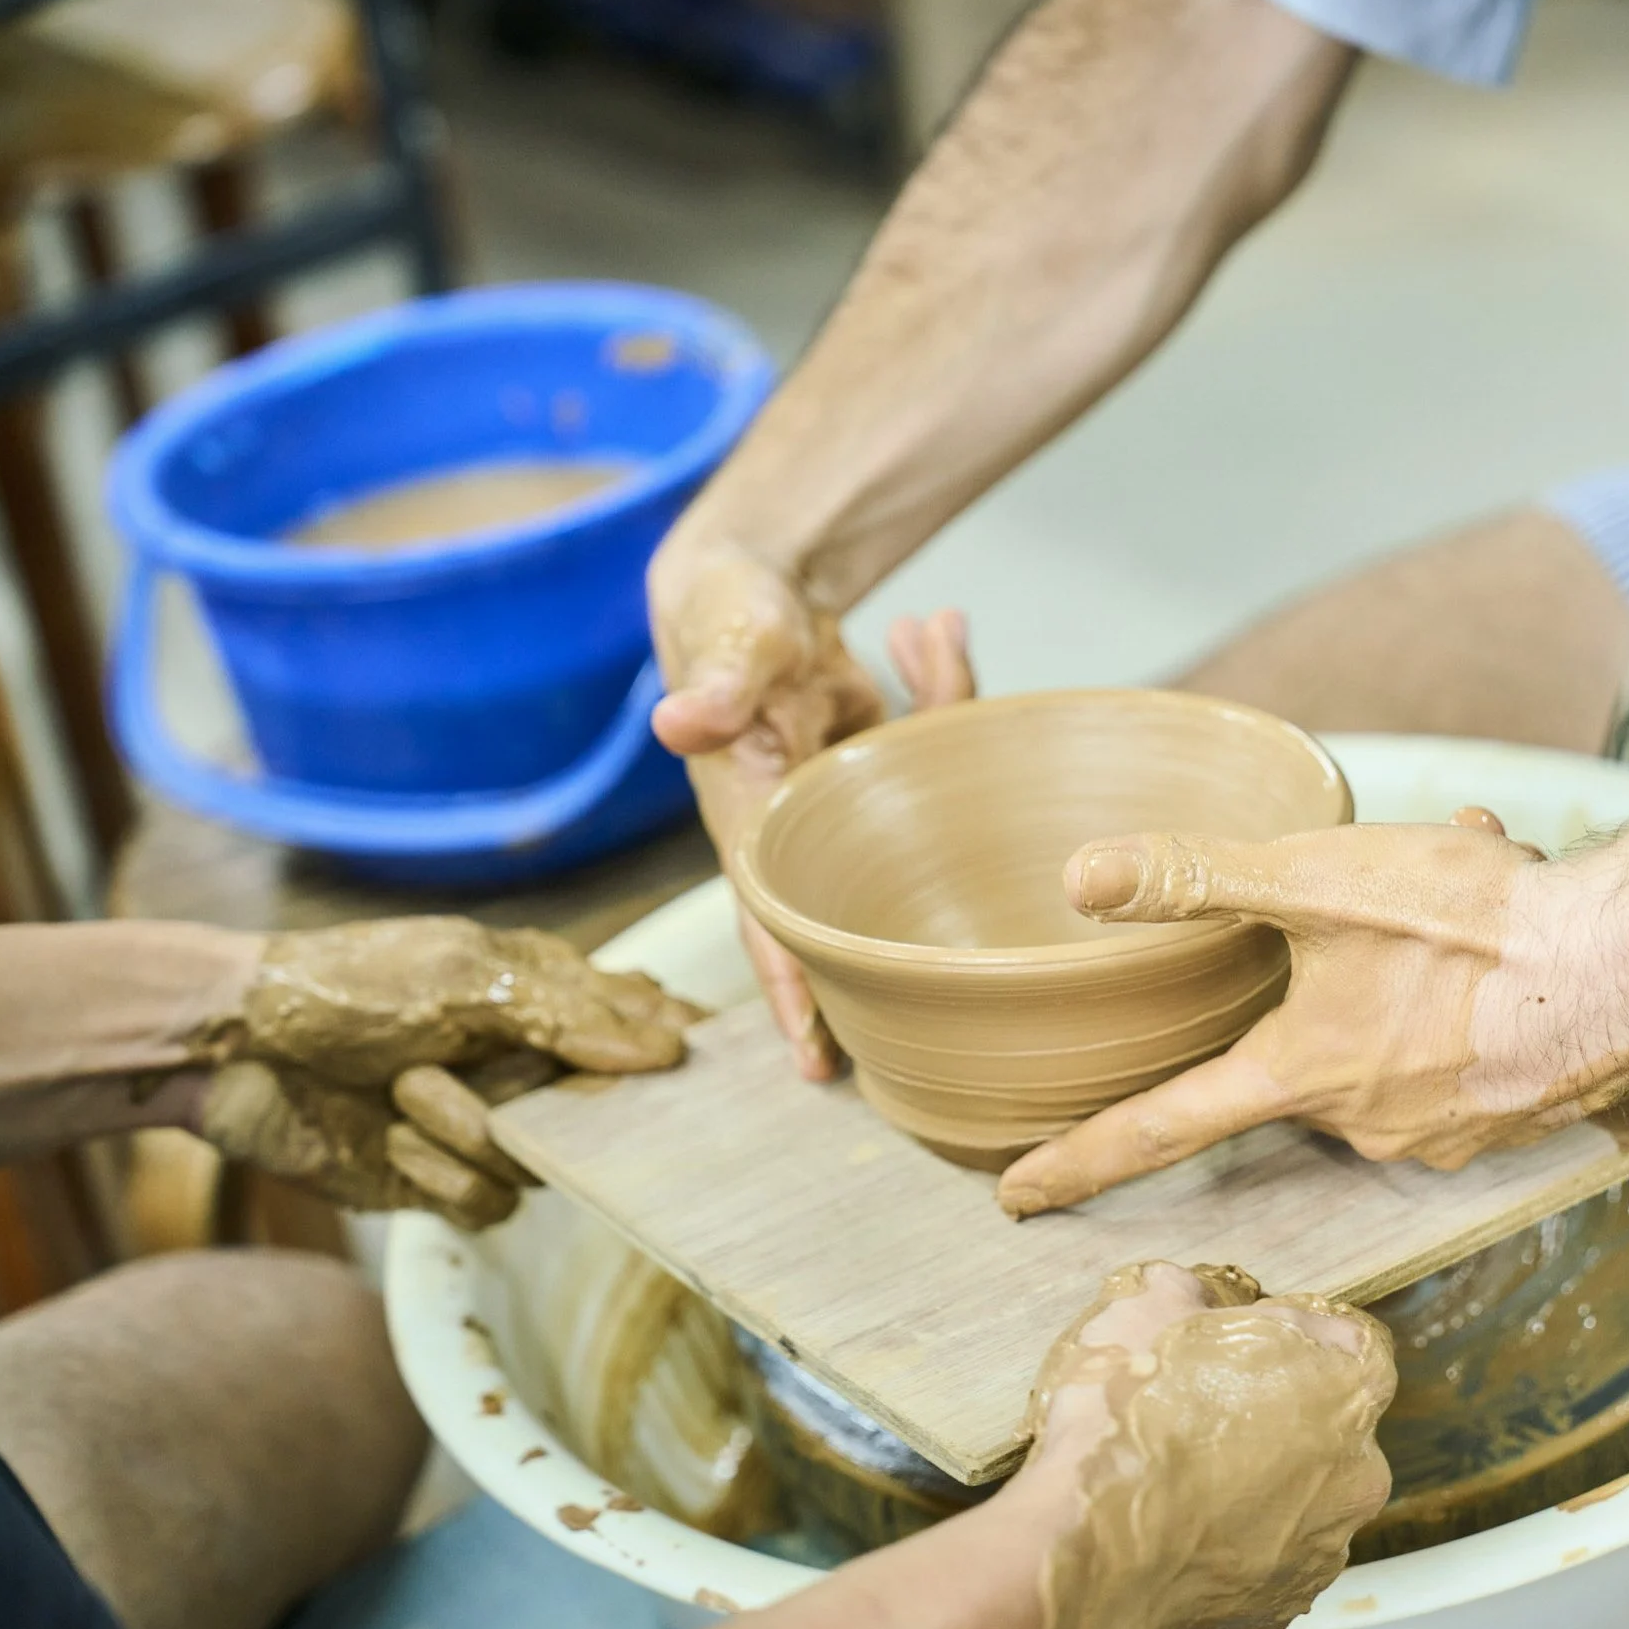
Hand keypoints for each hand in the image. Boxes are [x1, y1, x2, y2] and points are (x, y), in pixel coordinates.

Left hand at [198, 917, 699, 1227]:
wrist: (233, 1051)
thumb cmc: (347, 990)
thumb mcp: (466, 981)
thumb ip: (573, 1015)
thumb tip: (669, 1051)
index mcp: (543, 994)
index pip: (644, 1020)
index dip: (675, 1044)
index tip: (704, 1062)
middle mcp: (529, 1063)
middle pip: (608, 1108)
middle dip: (552, 1094)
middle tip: (516, 1076)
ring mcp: (490, 1126)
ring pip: (543, 1164)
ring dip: (467, 1127)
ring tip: (404, 1088)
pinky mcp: (444, 1184)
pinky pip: (491, 1206)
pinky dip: (437, 1173)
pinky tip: (388, 1138)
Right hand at [647, 557, 976, 1075]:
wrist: (744, 568)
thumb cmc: (725, 610)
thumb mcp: (726, 643)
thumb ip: (713, 687)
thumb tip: (675, 725)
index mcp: (752, 811)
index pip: (774, 921)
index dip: (795, 991)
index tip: (818, 1060)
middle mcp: (801, 817)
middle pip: (859, 897)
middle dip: (901, 941)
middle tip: (953, 1003)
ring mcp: (846, 791)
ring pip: (917, 809)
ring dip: (943, 725)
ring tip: (937, 642)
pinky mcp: (878, 754)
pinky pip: (928, 745)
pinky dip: (945, 689)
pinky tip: (936, 631)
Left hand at [996, 810, 1628, 1217]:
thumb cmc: (1478, 924)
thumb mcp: (1321, 879)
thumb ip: (1200, 878)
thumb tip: (1084, 878)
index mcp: (1300, 1075)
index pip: (1160, 1130)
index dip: (1082, 1160)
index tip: (1018, 1196)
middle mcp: (1362, 1124)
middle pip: (1298, 1059)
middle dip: (1320, 985)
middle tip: (1376, 911)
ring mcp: (1440, 1133)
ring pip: (1388, 1035)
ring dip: (1406, 966)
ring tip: (1456, 892)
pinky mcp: (1508, 1121)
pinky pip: (1457, 1045)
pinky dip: (1466, 986)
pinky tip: (1504, 927)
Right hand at [1008, 1261, 1393, 1628]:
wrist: (1086, 1551)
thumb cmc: (1125, 1423)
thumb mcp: (1147, 1308)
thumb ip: (1189, 1292)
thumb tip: (1186, 1294)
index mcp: (1345, 1387)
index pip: (1350, 1342)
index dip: (1292, 1334)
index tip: (1242, 1339)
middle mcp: (1355, 1474)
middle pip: (1328, 1427)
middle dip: (1275, 1415)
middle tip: (1198, 1410)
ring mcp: (1319, 1551)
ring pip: (1296, 1502)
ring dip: (1252, 1487)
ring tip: (1175, 1479)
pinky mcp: (1275, 1610)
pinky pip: (1261, 1564)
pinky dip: (1226, 1549)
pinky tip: (1172, 1534)